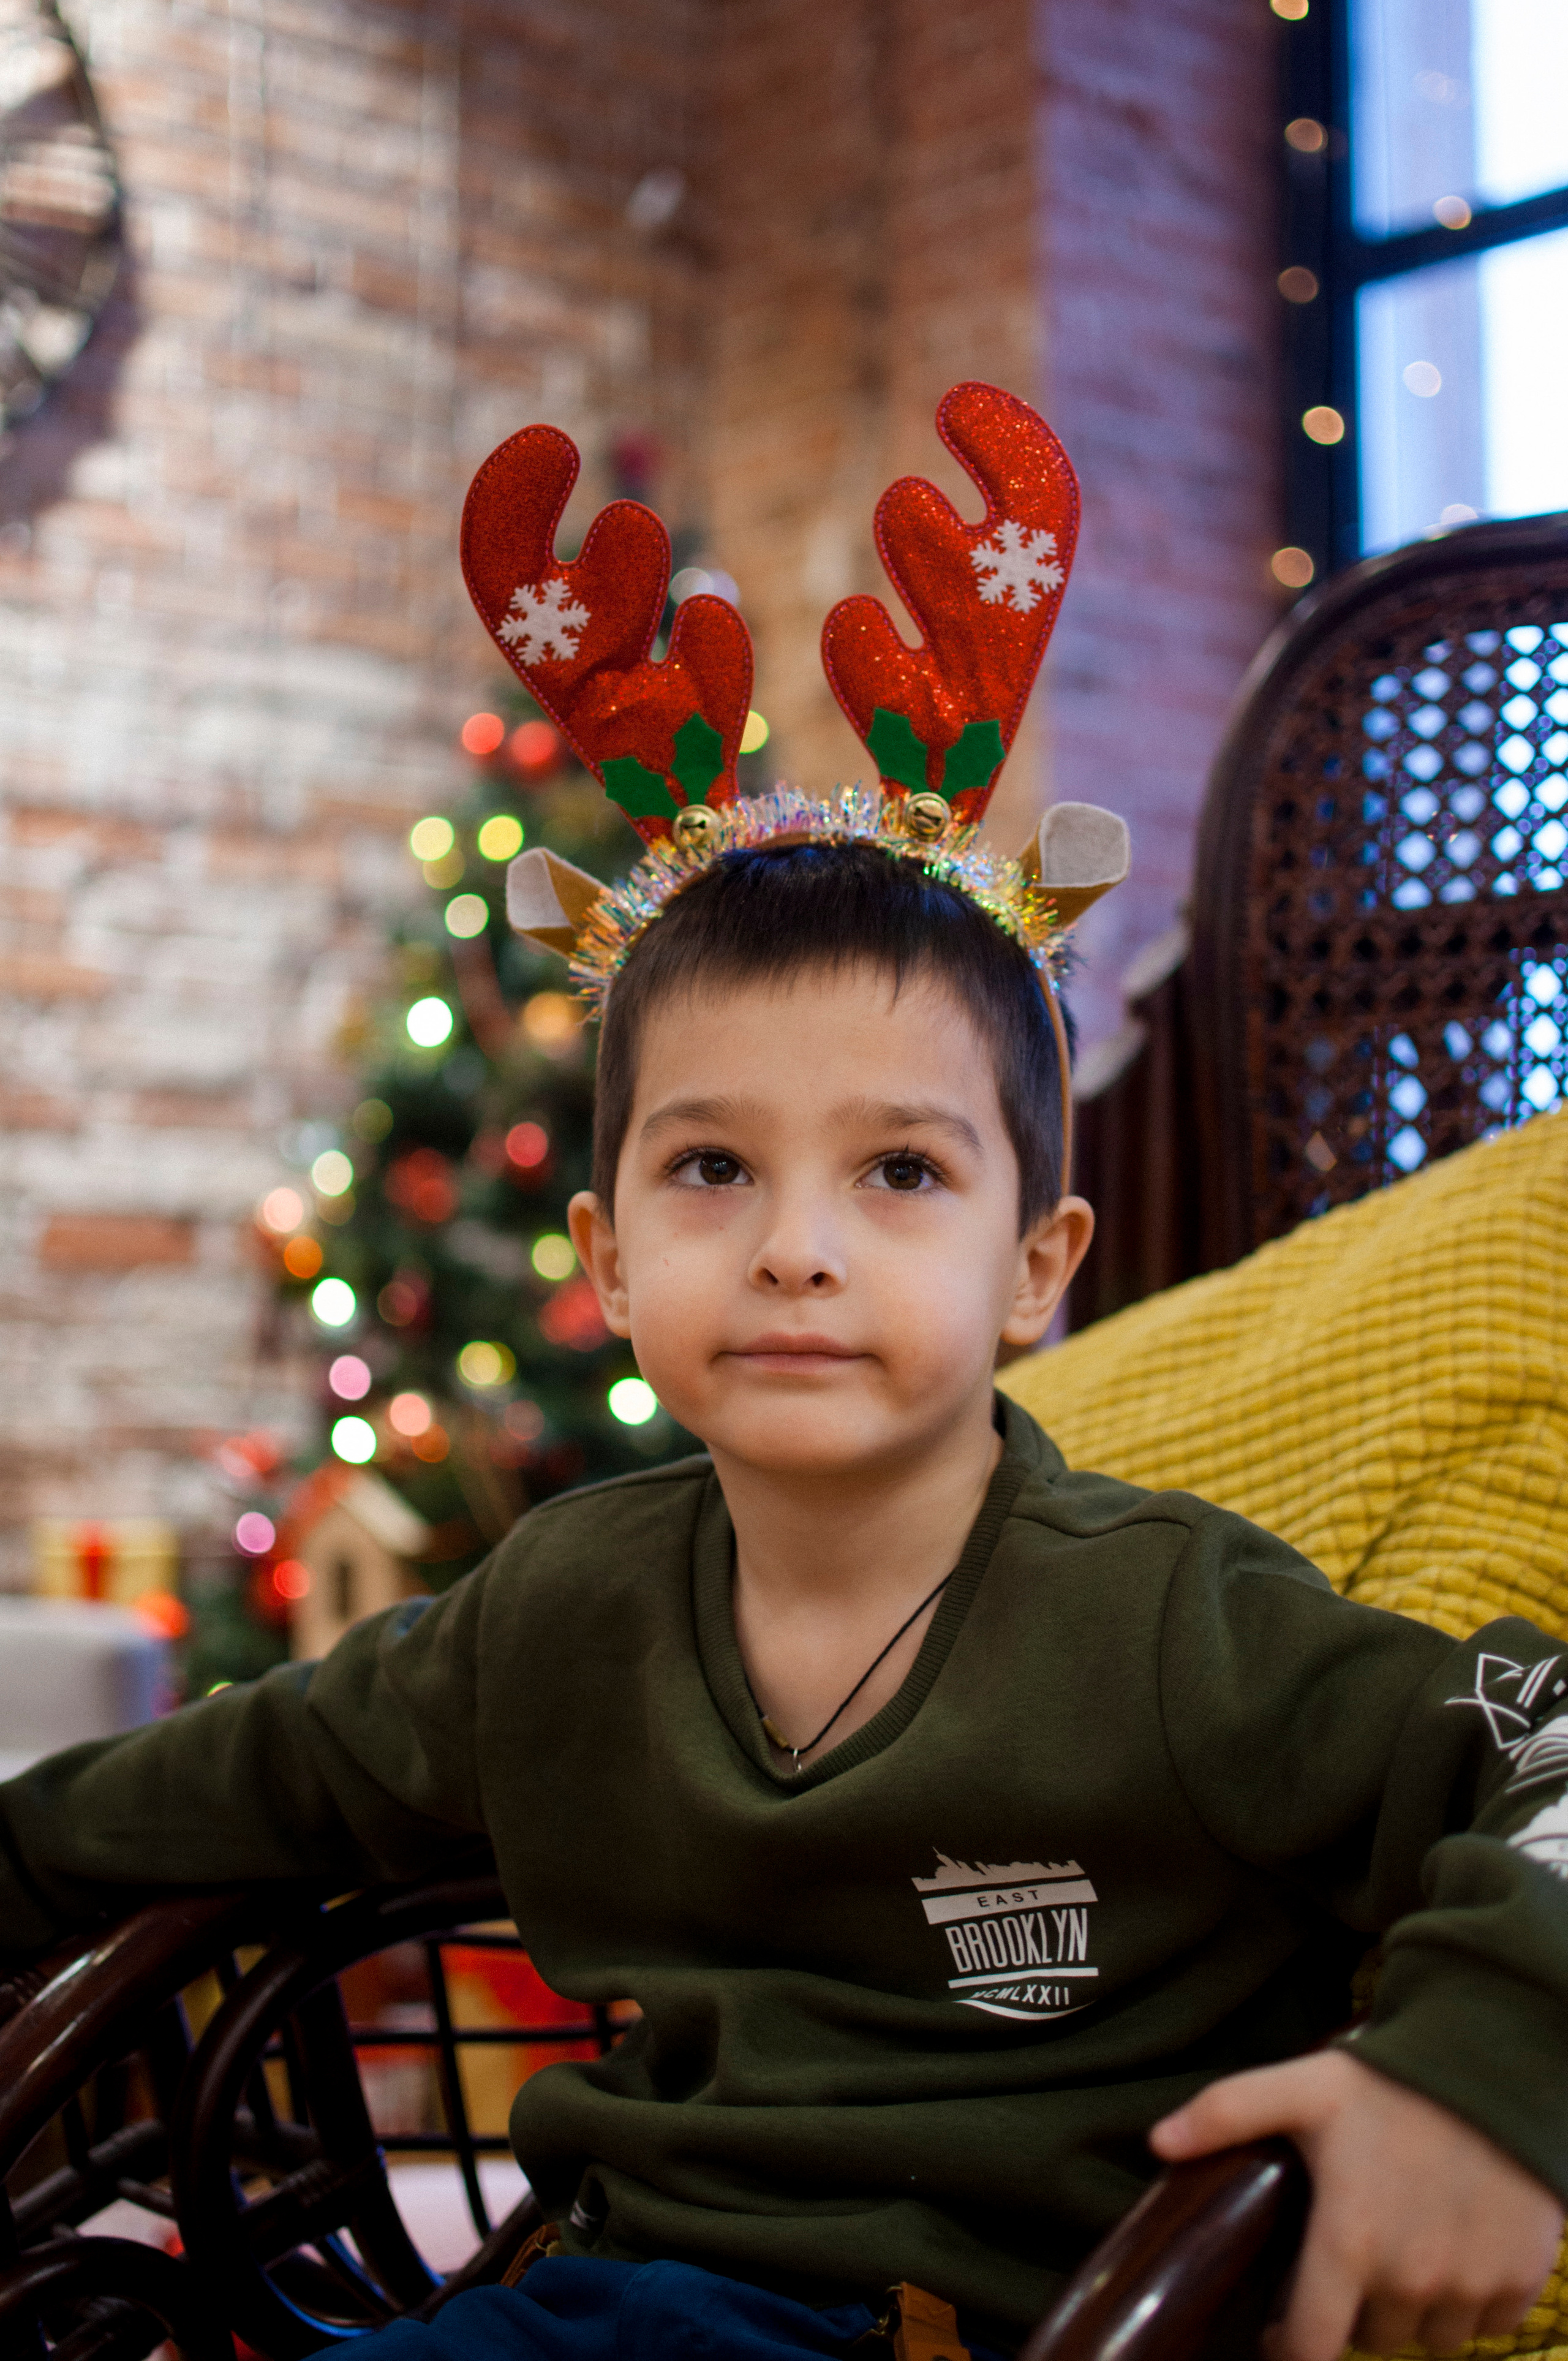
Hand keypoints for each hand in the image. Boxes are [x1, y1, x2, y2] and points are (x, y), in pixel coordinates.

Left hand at [1150, 2050, 1561, 2360]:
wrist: (1495, 2066)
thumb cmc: (1392, 2081)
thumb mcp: (1302, 2087)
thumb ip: (1226, 2113)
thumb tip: (1158, 2141)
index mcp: (1351, 2242)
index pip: (1312, 2346)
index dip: (1289, 2349)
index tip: (1282, 2334)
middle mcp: (1411, 2279)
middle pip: (1372, 2338)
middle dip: (1355, 2309)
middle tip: (1353, 2258)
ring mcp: (1471, 2286)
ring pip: (1430, 2337)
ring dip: (1412, 2310)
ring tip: (1402, 2252)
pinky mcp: (1519, 2281)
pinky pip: (1486, 2325)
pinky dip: (1468, 2303)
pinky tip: (1453, 2253)